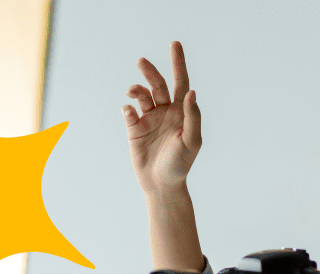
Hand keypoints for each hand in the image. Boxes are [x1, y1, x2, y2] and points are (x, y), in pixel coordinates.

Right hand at [122, 40, 201, 193]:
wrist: (162, 184)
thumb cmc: (181, 164)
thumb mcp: (192, 141)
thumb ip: (192, 116)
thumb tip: (192, 92)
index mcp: (182, 112)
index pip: (182, 82)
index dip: (179, 63)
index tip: (175, 44)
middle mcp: (165, 111)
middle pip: (158, 84)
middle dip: (150, 71)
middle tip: (142, 61)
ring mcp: (149, 119)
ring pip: (142, 95)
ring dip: (136, 89)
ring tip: (132, 92)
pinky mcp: (134, 129)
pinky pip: (129, 113)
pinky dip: (127, 108)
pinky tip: (129, 111)